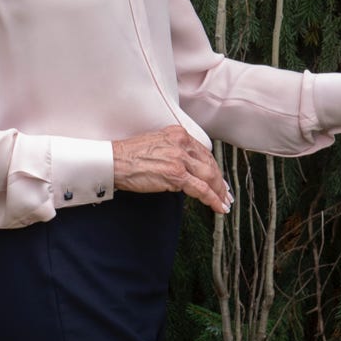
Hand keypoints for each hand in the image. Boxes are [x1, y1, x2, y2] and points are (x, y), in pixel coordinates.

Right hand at [112, 125, 232, 213]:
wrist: (114, 161)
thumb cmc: (129, 156)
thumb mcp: (157, 144)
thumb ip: (174, 152)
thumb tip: (187, 171)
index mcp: (178, 134)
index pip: (204, 152)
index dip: (214, 167)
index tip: (219, 178)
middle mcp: (182, 143)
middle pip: (210, 164)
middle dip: (220, 181)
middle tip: (226, 194)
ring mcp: (180, 158)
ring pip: (209, 176)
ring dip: (219, 192)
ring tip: (223, 203)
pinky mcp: (176, 174)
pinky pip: (201, 189)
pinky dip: (212, 199)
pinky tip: (217, 207)